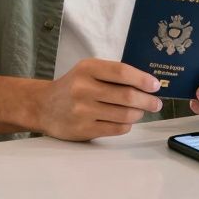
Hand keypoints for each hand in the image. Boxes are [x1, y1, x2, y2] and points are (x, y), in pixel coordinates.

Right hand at [33, 59, 162, 140]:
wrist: (43, 106)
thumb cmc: (72, 86)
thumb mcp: (87, 71)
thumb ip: (112, 74)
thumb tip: (146, 83)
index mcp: (87, 69)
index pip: (122, 72)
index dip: (143, 79)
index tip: (156, 85)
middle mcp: (84, 89)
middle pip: (127, 96)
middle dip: (147, 100)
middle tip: (156, 103)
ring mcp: (83, 111)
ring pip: (125, 114)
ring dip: (139, 114)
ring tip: (141, 111)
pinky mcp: (83, 130)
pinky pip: (116, 128)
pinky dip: (127, 125)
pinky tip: (126, 120)